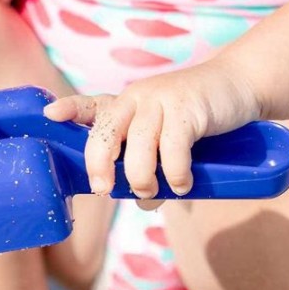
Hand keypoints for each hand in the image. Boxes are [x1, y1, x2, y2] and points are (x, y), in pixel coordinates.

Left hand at [43, 60, 260, 204]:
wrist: (238, 88)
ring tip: (153, 192)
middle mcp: (137, 99)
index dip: (69, 110)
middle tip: (105, 189)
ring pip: (138, 150)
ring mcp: (162, 101)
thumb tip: (145, 202)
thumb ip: (148, 163)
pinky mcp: (188, 108)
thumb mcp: (164, 134)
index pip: (90, 105)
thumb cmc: (196, 120)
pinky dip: (176, 175)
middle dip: (100, 167)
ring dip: (143, 180)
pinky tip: (183, 184)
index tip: (50, 115)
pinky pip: (173, 150)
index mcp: (124, 105)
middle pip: (105, 135)